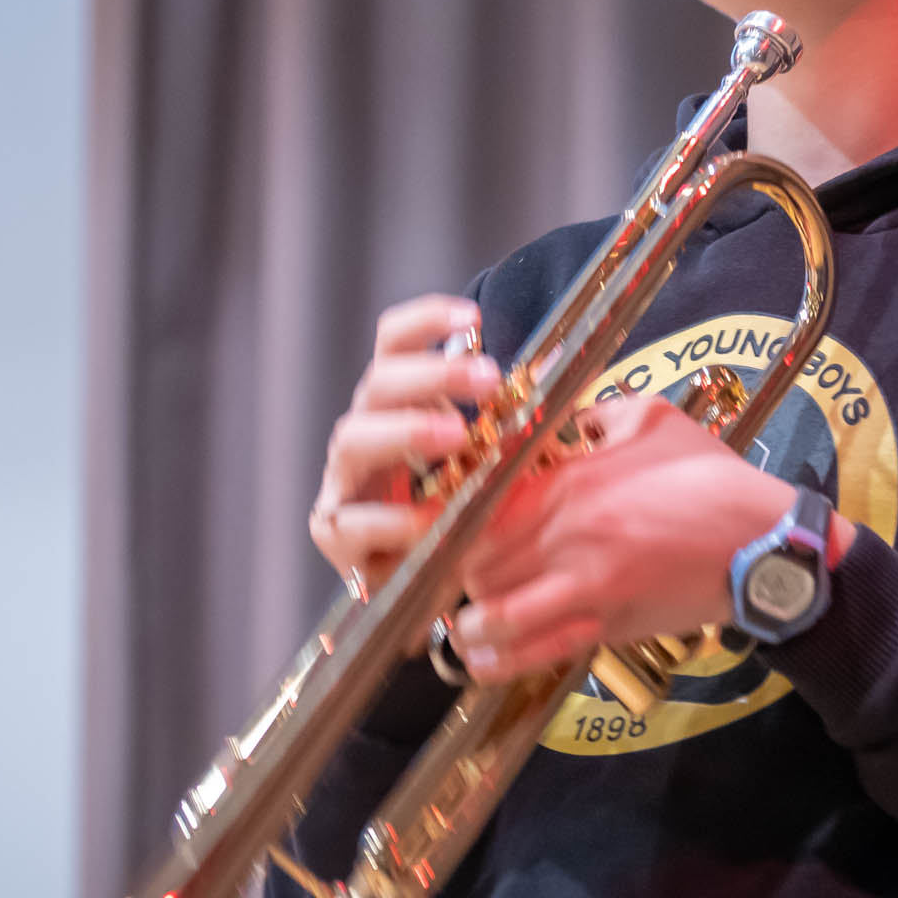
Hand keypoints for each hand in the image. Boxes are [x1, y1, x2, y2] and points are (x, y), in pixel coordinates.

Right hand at [308, 294, 504, 595]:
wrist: (422, 580)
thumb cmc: (458, 506)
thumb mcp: (485, 458)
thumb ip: (506, 419)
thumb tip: (562, 370)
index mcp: (395, 402)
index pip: (393, 343)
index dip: (426, 320)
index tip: (474, 317)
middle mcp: (363, 431)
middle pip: (377, 383)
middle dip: (433, 374)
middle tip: (488, 377)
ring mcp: (343, 482)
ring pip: (352, 440)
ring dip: (406, 431)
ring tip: (457, 436)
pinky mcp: (335, 533)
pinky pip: (350, 521)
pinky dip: (390, 520)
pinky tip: (429, 519)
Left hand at [451, 394, 805, 679]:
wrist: (764, 540)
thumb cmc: (713, 478)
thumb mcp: (651, 419)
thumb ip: (596, 416)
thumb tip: (569, 418)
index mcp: (570, 482)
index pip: (478, 506)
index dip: (452, 519)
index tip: (446, 524)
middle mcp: (565, 535)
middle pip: (474, 561)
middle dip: (458, 570)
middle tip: (458, 572)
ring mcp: (585, 585)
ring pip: (493, 611)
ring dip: (470, 617)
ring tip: (462, 620)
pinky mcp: (607, 624)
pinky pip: (534, 649)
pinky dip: (499, 658)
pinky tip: (482, 658)